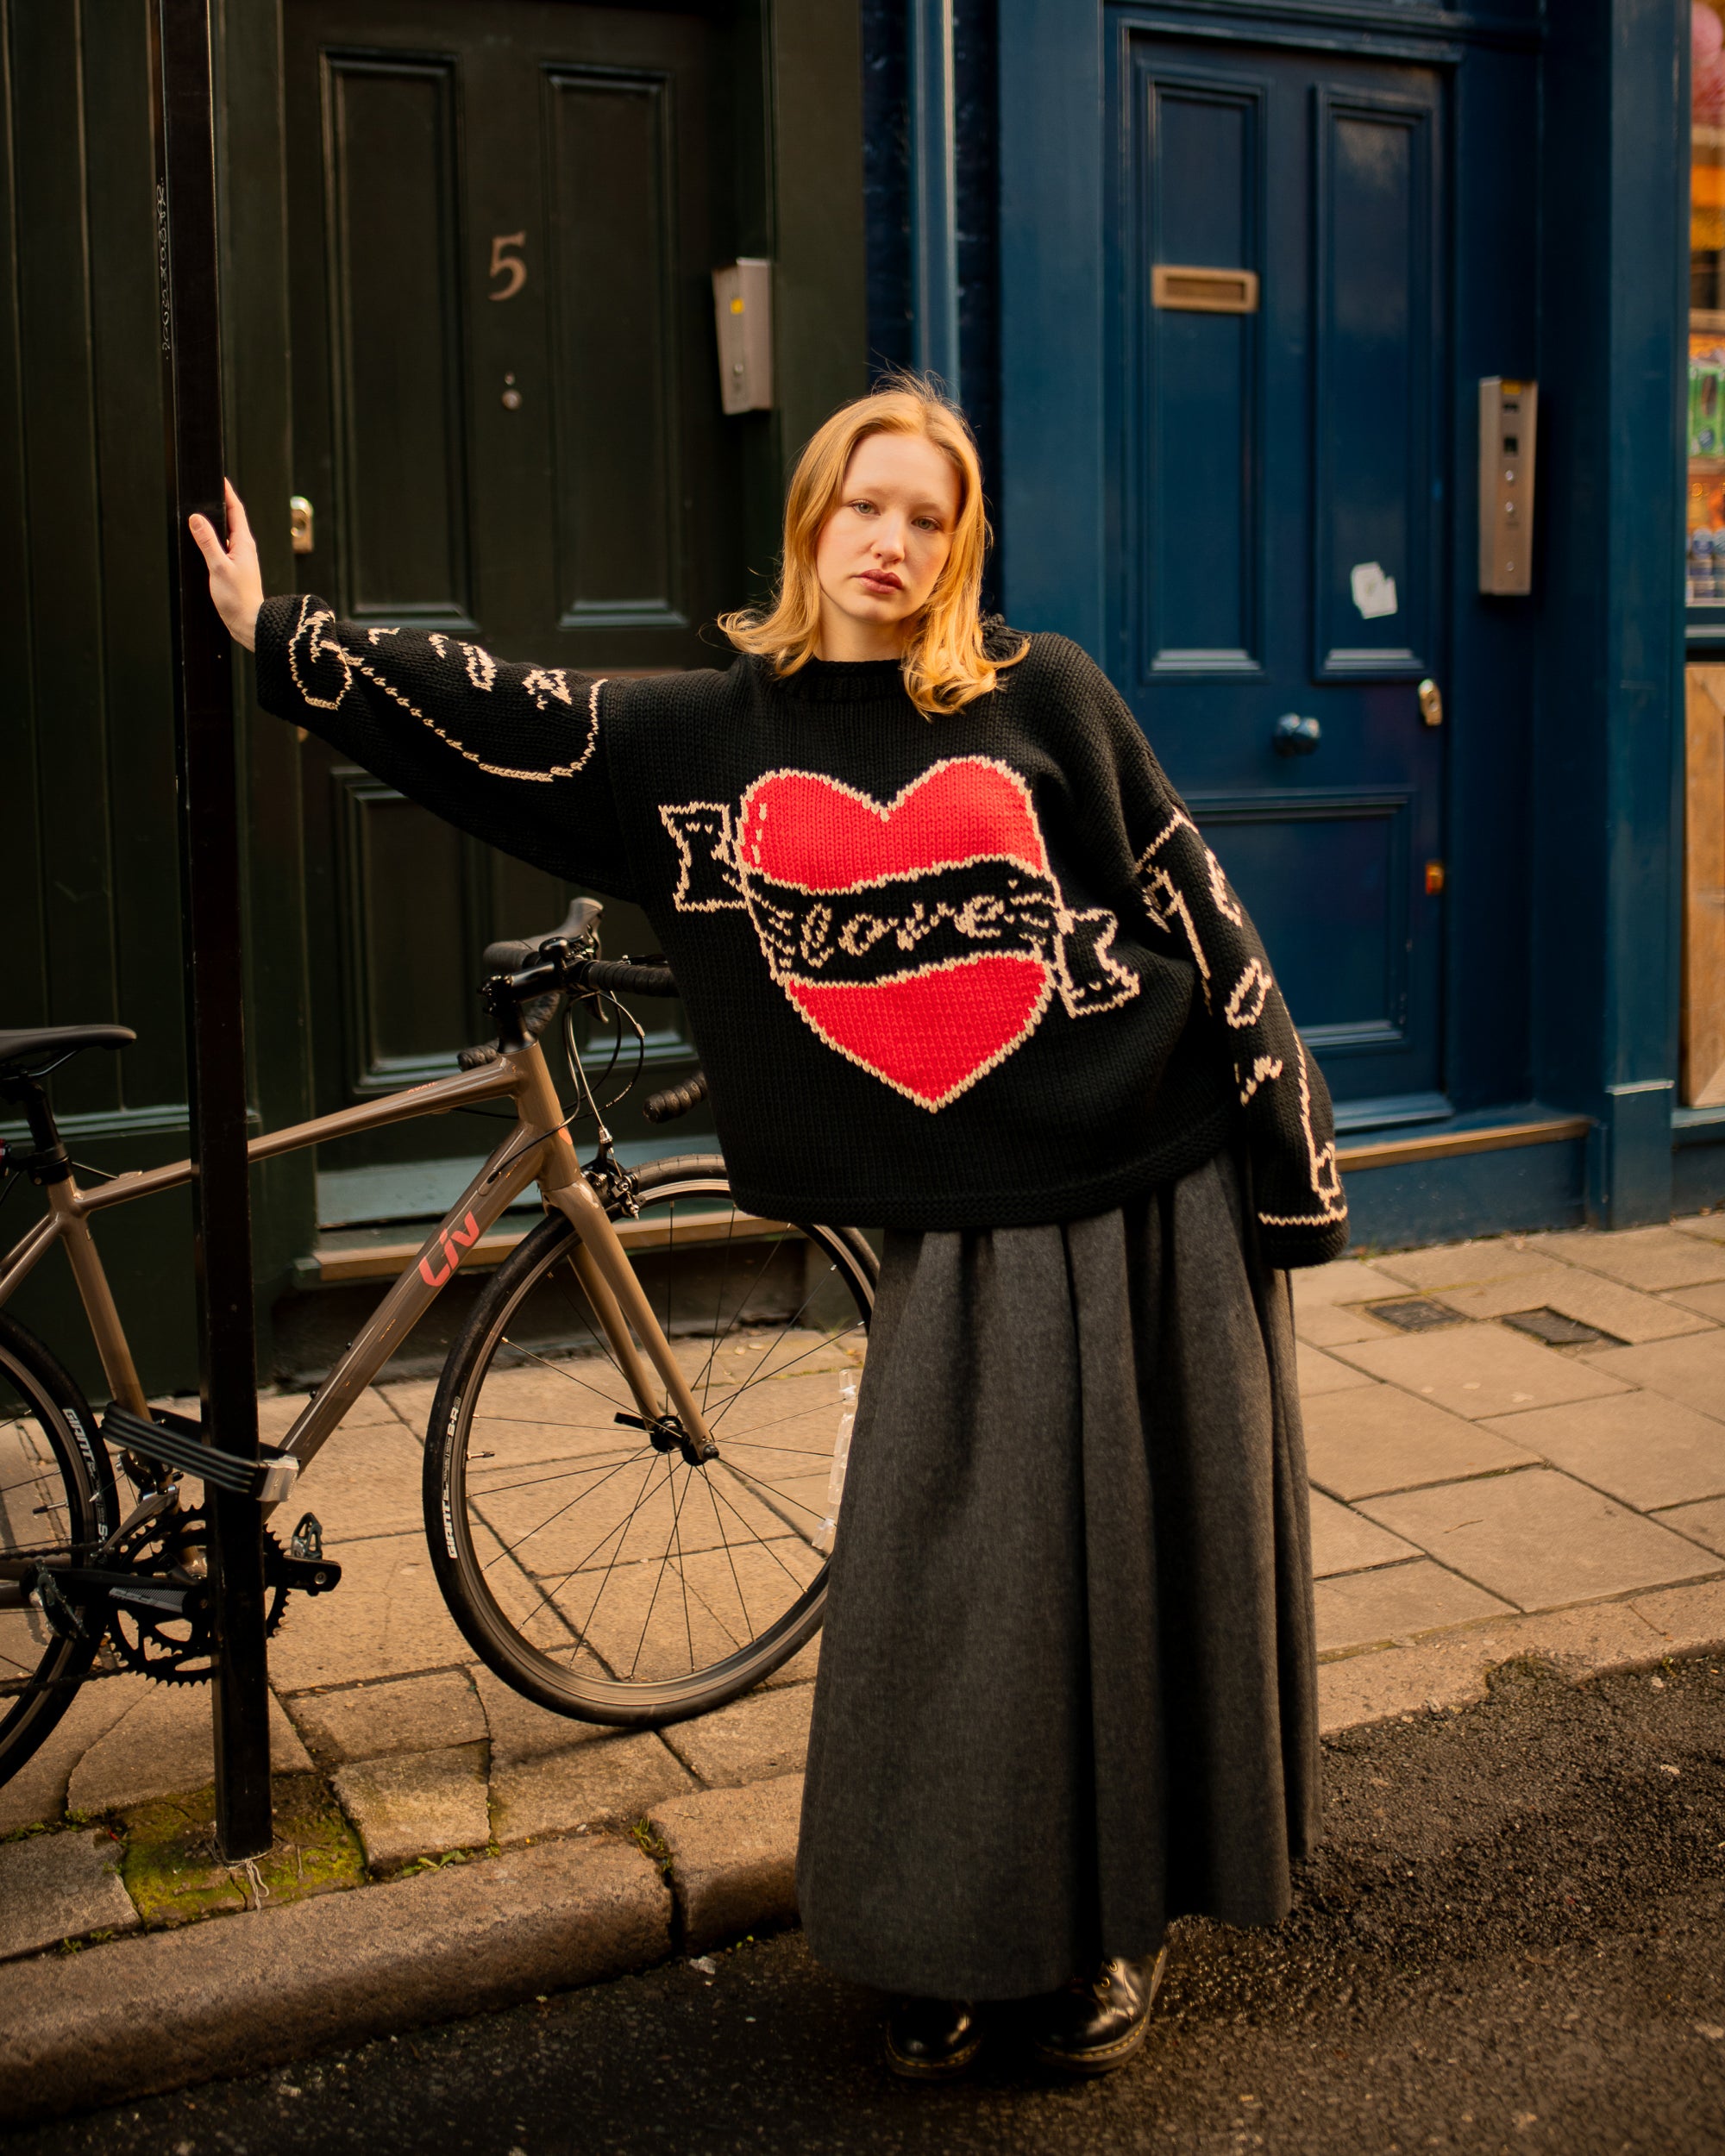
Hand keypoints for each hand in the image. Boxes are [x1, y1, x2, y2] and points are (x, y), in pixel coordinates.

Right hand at [187, 479, 263, 650]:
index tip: (219, 479)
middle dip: (220, 504)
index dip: (227, 493)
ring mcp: (240, 559)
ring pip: (226, 534)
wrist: (249, 623)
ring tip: (202, 512)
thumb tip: (196, 518)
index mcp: (244, 543)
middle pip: (231, 519)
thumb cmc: (238, 598)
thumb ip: (207, 541)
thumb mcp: (218, 566)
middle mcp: (244, 548)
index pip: (236, 510)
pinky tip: (204, 542)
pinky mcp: (235, 569)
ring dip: (216, 523)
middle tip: (208, 491)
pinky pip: (223, 547)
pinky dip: (214, 540)